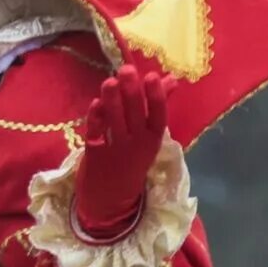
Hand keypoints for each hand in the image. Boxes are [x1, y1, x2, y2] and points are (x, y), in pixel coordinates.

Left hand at [73, 64, 172, 240]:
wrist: (111, 197)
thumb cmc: (132, 157)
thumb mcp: (149, 136)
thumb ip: (156, 105)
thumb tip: (172, 78)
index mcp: (153, 139)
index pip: (158, 116)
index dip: (156, 97)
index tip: (152, 76)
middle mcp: (137, 144)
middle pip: (135, 115)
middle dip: (131, 92)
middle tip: (126, 70)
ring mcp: (116, 149)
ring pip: (115, 122)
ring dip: (112, 101)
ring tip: (109, 81)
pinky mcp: (95, 153)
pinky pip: (96, 133)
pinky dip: (96, 118)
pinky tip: (95, 103)